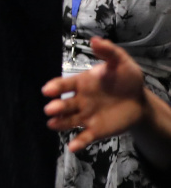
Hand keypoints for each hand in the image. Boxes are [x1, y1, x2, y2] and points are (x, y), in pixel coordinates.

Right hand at [42, 37, 148, 152]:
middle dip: (56, 107)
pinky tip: (72, 147)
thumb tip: (95, 39)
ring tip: (52, 124)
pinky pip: (84, 137)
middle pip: (64, 104)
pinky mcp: (95, 130)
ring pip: (69, 121)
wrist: (140, 101)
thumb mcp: (121, 62)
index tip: (47, 90)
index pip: (64, 85)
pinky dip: (78, 143)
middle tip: (51, 109)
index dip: (55, 87)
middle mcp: (79, 101)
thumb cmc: (126, 80)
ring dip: (60, 123)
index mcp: (81, 84)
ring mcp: (85, 116)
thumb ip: (108, 52)